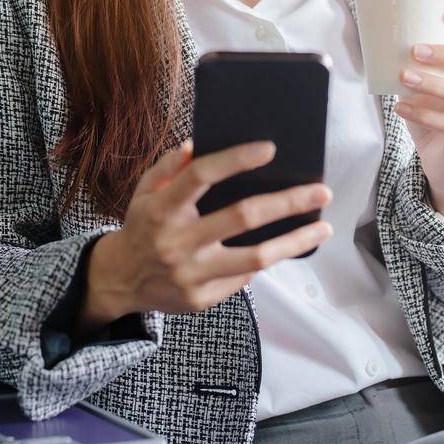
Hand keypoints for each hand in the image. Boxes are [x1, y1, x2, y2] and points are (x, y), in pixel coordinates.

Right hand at [77, 139, 332, 330]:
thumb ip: (167, 167)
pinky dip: (264, 261)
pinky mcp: (203, 298)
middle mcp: (178, 242)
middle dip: (287, 202)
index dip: (236, 160)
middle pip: (242, 217)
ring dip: (295, 241)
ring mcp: (192, 274)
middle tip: (321, 191)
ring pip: (255, 258)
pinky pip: (243, 278)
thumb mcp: (144, 191)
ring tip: (323, 227)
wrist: (121, 281)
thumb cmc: (142, 226)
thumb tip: (195, 145)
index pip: (201, 176)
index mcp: (162, 209)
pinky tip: (282, 247)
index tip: (270, 148)